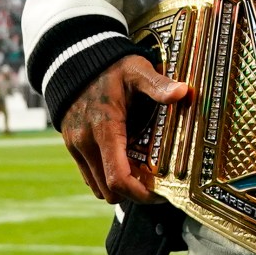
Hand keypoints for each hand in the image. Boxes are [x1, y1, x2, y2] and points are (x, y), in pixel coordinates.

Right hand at [60, 55, 189, 204]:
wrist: (72, 59)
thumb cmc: (109, 67)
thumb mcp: (137, 71)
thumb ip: (158, 84)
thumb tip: (183, 92)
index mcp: (104, 129)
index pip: (118, 178)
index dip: (140, 194)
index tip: (160, 195)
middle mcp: (85, 143)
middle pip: (109, 191)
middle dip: (133, 194)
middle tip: (156, 185)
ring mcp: (76, 147)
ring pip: (97, 187)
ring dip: (119, 187)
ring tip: (142, 175)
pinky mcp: (73, 147)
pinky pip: (89, 176)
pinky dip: (107, 177)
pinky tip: (126, 163)